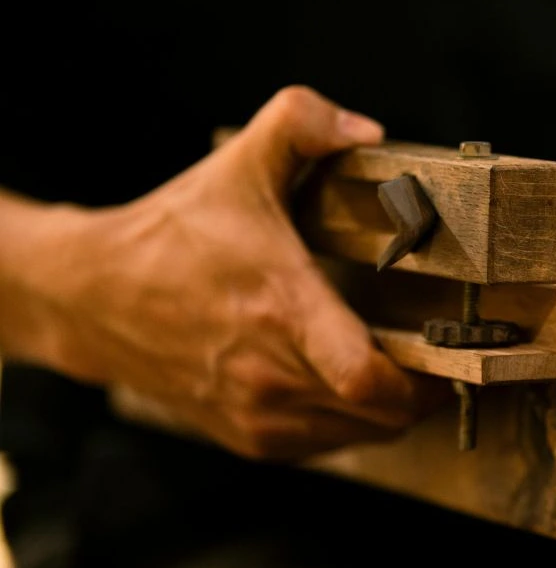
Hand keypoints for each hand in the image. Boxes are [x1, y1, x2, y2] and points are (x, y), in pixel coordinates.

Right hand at [44, 86, 449, 460]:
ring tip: (400, 366)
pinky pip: (327, 444)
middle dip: (422, 389)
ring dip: (389, 408)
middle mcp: (272, 375)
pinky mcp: (247, 437)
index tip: (451, 351)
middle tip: (437, 353)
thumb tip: (367, 129)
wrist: (91, 296)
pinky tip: (352, 385)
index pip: (367, 378)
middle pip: (382, 414)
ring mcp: (257, 414)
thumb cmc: (171, 233)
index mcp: (283, 311)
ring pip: (360, 435)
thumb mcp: (237, 163)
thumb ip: (302, 122)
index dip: (423, 378)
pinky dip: (352, 423)